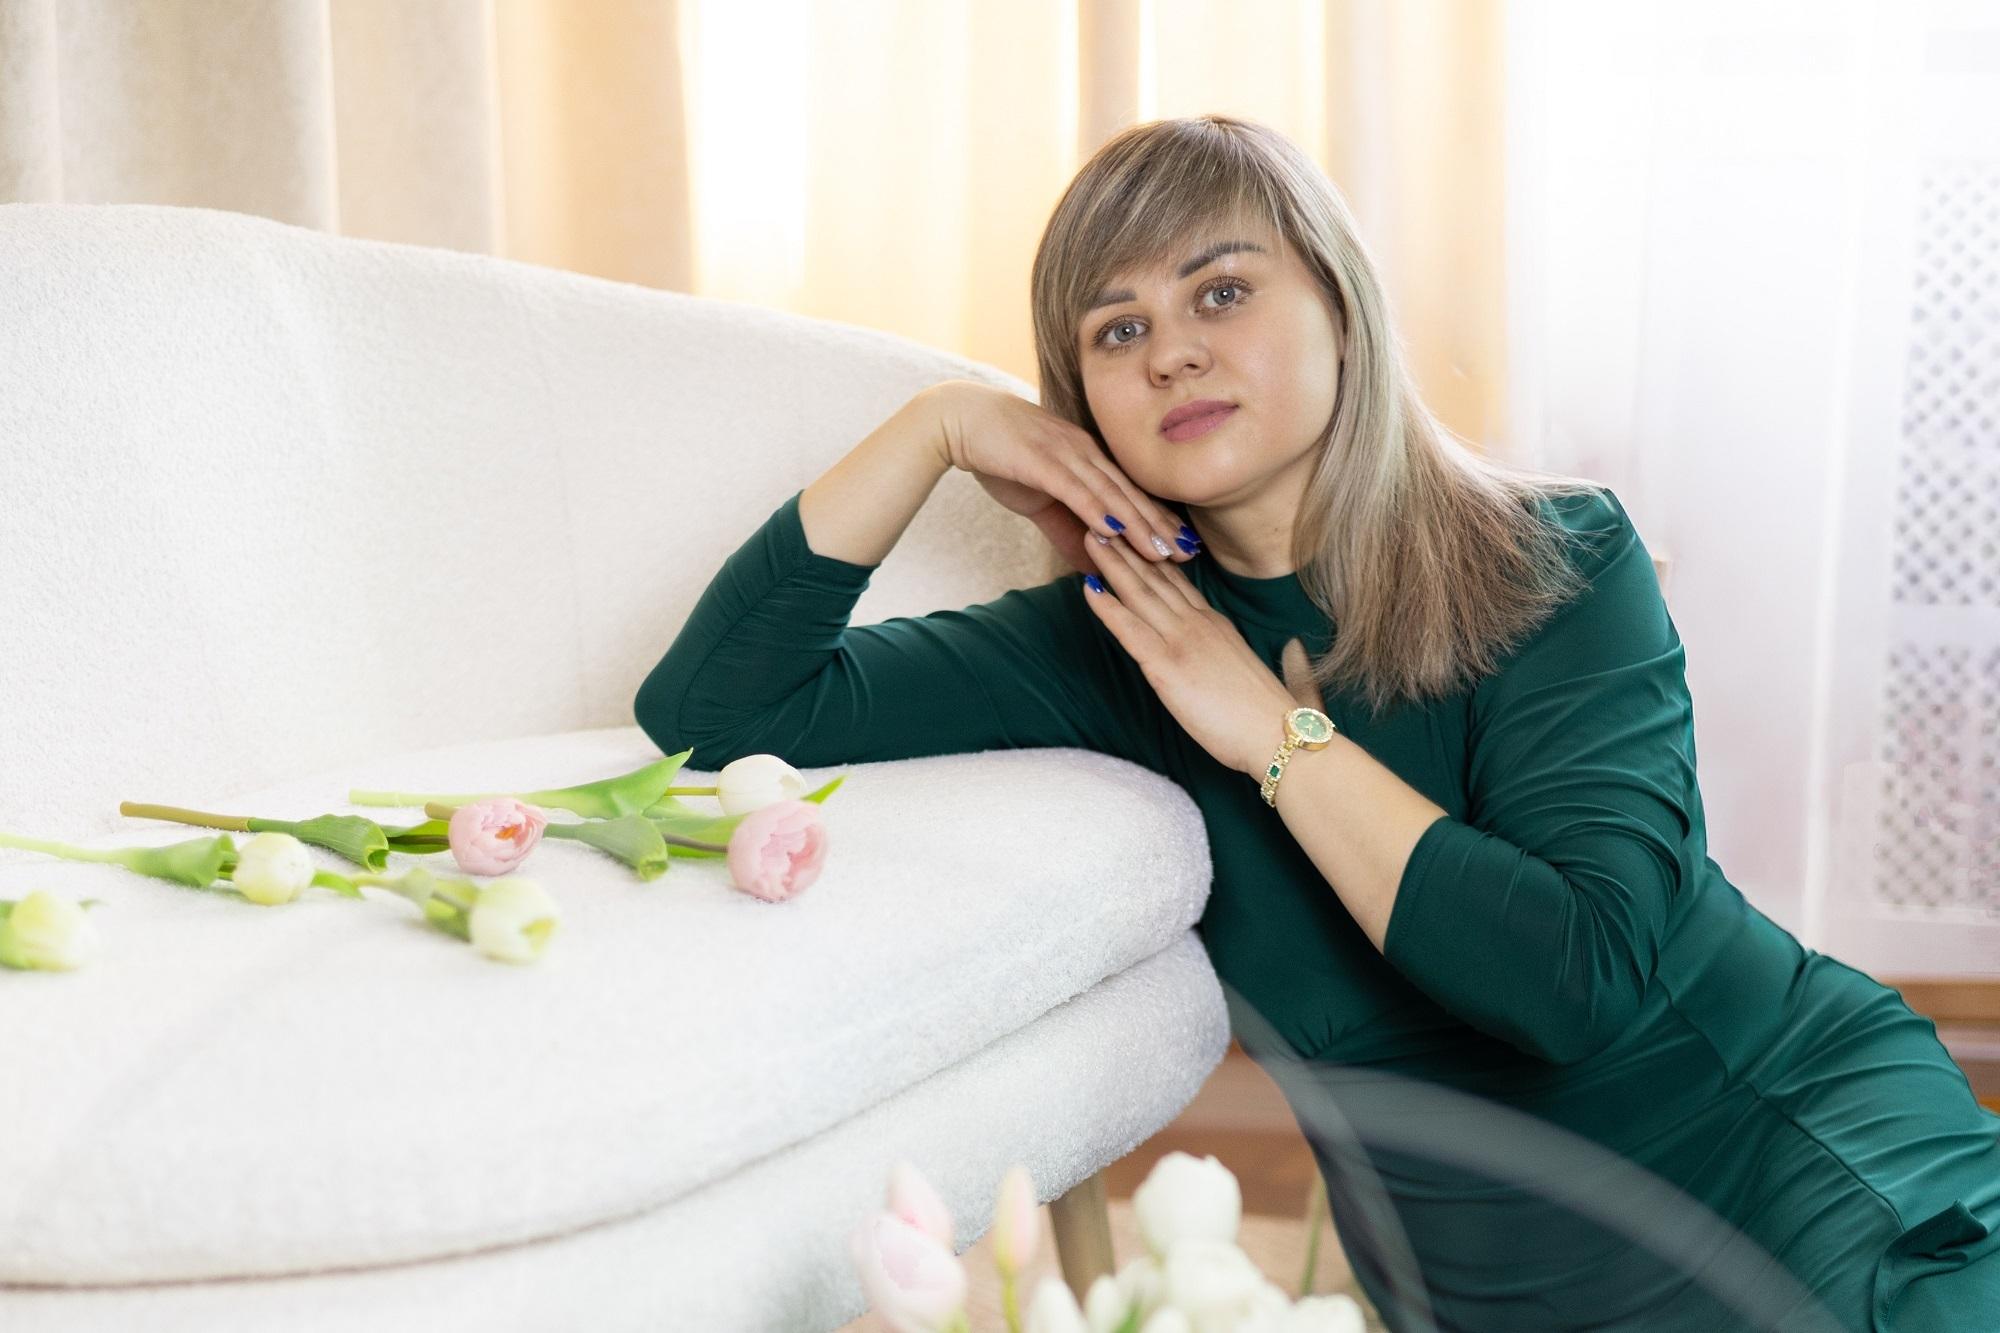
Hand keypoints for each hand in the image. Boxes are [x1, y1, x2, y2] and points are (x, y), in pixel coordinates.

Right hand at [920, 380, 1196, 574]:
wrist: (957, 419)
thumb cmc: (997, 454)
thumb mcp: (1037, 498)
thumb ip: (1065, 528)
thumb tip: (1090, 560)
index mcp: (1086, 458)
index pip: (1130, 492)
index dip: (1158, 518)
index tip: (1184, 543)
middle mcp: (1084, 453)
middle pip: (1130, 494)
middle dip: (1161, 526)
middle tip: (1190, 553)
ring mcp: (1064, 454)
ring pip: (1110, 494)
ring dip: (1138, 524)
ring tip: (1163, 552)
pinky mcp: (1041, 461)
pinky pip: (1075, 489)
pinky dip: (1097, 510)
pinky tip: (1116, 531)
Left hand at [1079, 531, 1327, 778]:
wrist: (1280, 735)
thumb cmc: (1268, 716)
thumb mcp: (1250, 672)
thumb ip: (1235, 652)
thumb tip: (1252, 652)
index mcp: (1216, 625)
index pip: (1177, 582)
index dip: (1152, 556)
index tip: (1132, 533)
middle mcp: (1199, 624)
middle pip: (1156, 577)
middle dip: (1127, 546)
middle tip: (1103, 518)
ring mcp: (1183, 641)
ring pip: (1140, 593)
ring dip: (1112, 562)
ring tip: (1089, 535)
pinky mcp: (1169, 666)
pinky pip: (1131, 629)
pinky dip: (1108, 606)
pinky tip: (1088, 587)